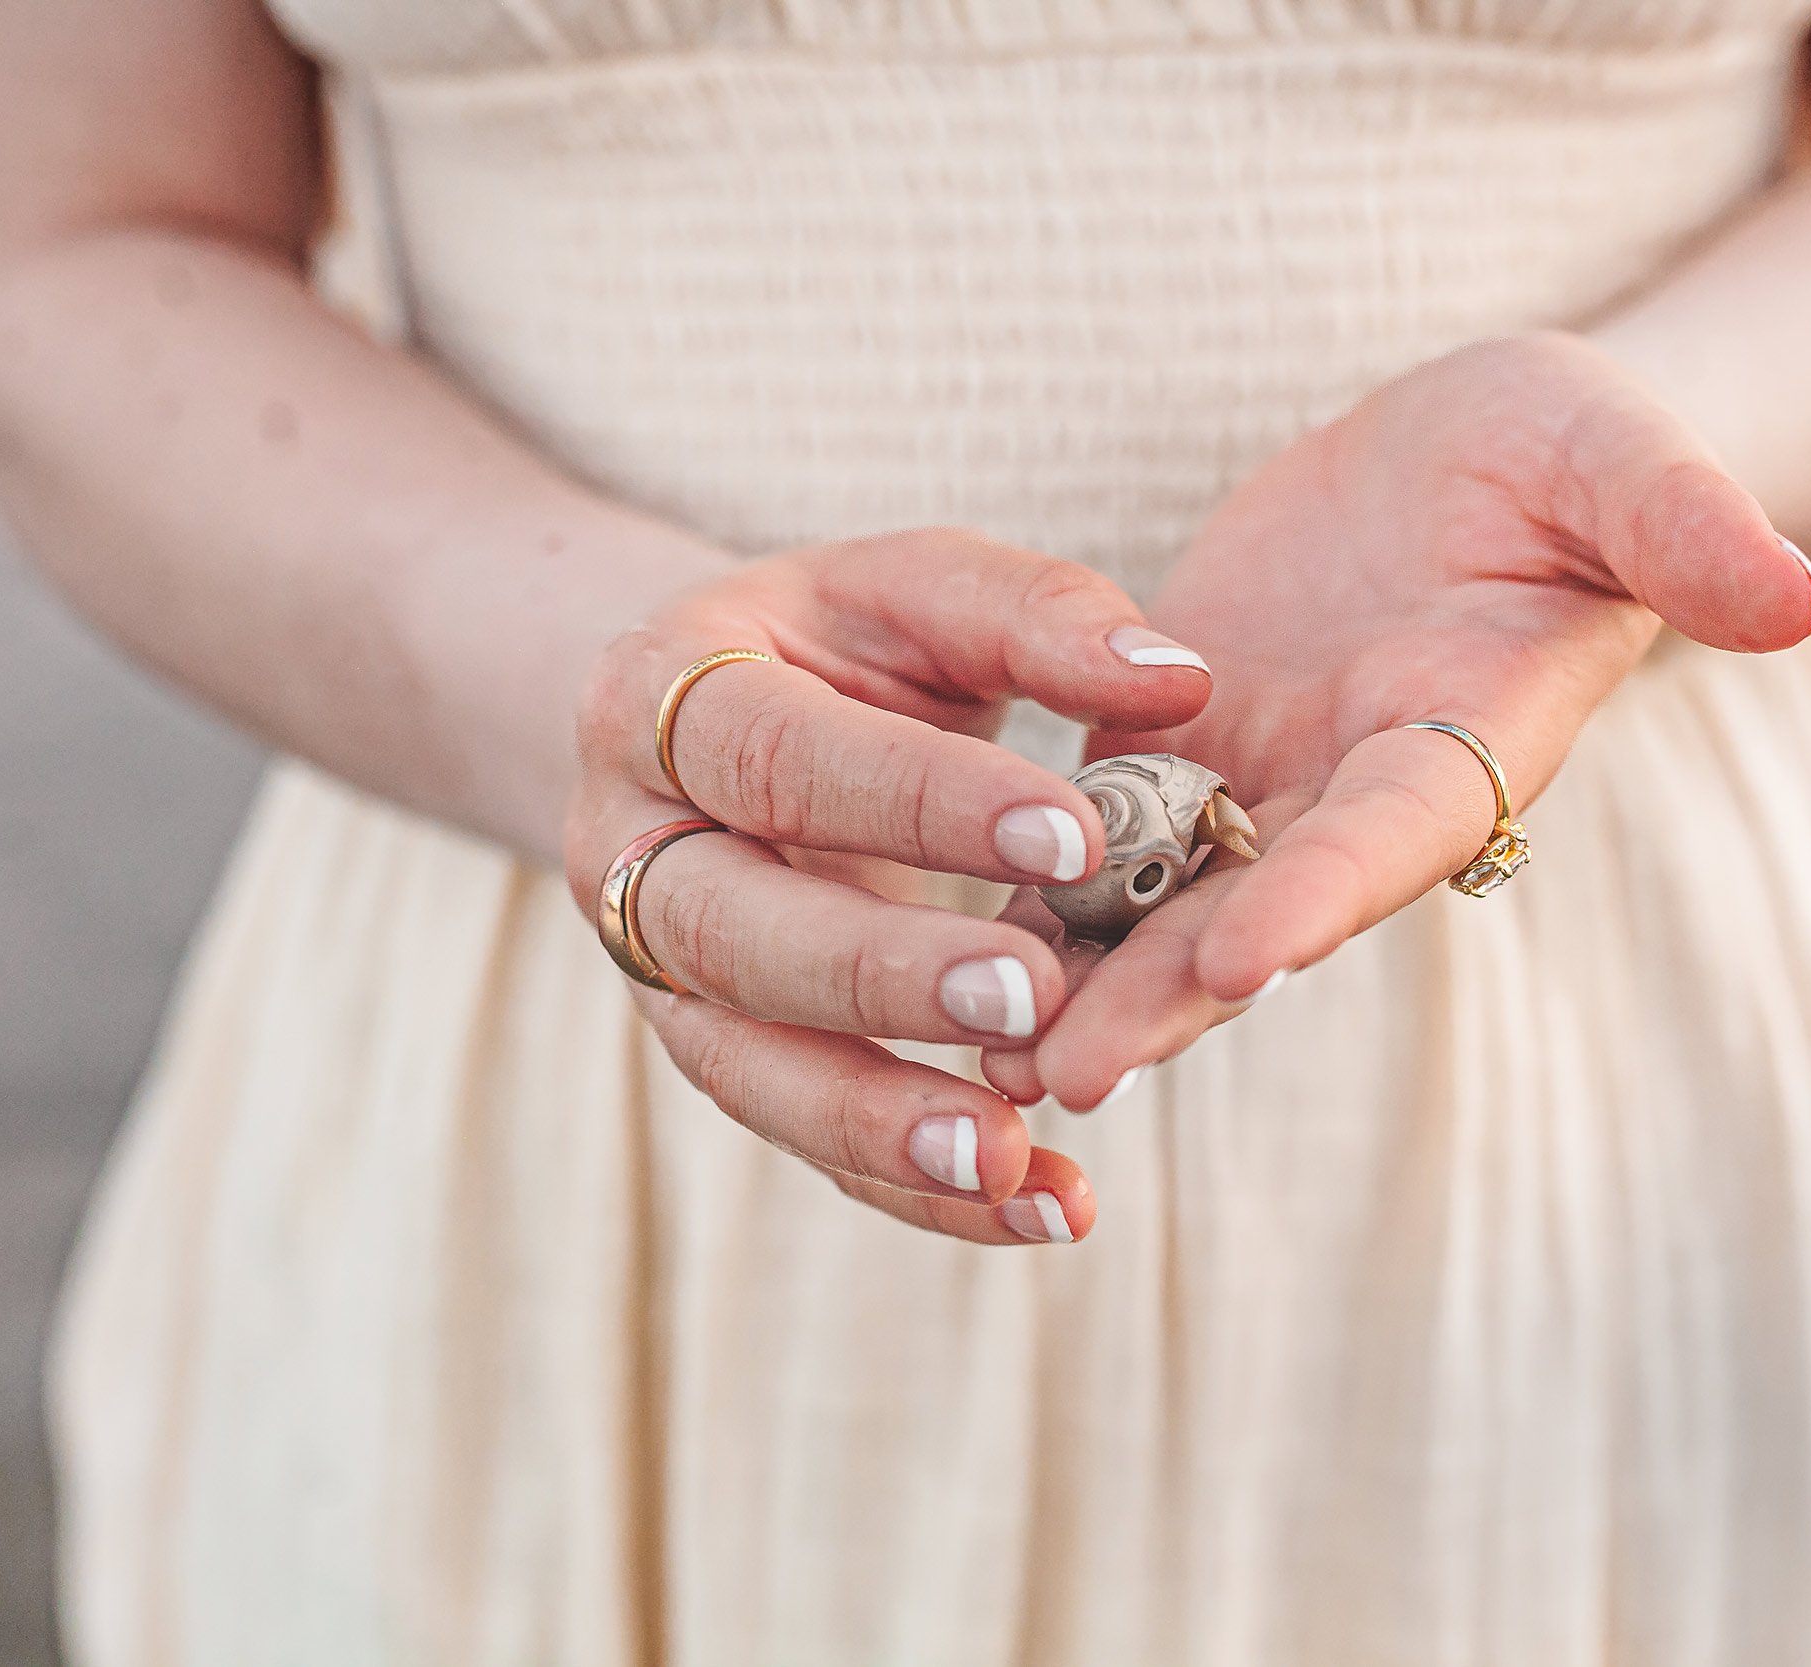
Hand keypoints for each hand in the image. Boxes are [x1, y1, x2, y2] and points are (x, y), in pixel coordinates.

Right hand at [561, 530, 1212, 1242]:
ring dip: (880, 1124)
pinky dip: (918, 1192)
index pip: (779, 753)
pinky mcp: (721, 1057)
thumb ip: (1037, 617)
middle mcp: (629, 844)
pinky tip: (1041, 1204)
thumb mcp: (917, 593)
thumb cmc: (839, 651)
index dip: (918, 800)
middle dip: (882, 974)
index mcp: (662, 693)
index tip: (1074, 836)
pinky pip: (807, 1142)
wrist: (720, 729)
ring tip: (1011, 1156)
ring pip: (747, 1068)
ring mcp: (662, 972)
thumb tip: (1181, 684)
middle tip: (1030, 996)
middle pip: (734, 929)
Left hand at [983, 333, 1810, 1108]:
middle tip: (1064, 1076)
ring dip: (1084, 972)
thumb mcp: (1624, 455)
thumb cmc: (1569, 451)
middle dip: (1171, 991)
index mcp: (1475, 736)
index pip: (1401, 829)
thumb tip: (1794, 598)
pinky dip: (1035, 885)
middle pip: (1265, 906)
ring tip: (979, 1056)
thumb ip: (1689, 526)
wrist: (1477, 456)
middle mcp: (1365, 790)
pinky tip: (941, 948)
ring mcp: (1273, 779)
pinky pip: (1103, 827)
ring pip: (1170, 895)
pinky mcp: (1188, 745)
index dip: (1331, 889)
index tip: (1247, 951)